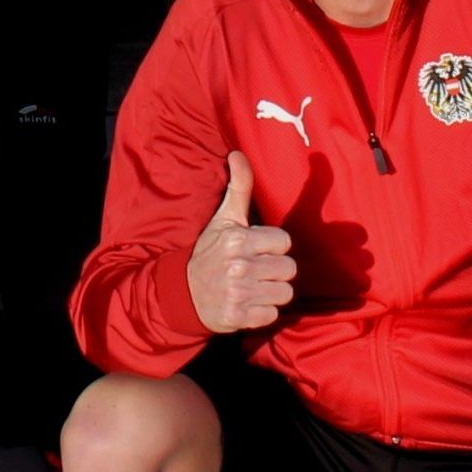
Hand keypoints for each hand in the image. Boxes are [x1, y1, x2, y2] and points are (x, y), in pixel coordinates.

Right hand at [186, 153, 298, 334]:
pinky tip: (248, 303)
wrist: (183, 293)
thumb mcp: (223, 219)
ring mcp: (239, 294)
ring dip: (272, 292)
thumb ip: (239, 188)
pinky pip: (272, 315)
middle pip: (289, 269)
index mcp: (238, 239)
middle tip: (257, 269)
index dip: (273, 246)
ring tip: (254, 286)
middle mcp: (239, 266)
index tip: (258, 249)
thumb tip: (238, 154)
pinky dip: (262, 312)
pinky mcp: (239, 317)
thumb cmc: (209, 252)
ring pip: (284, 293)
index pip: (284, 242)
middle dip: (275, 270)